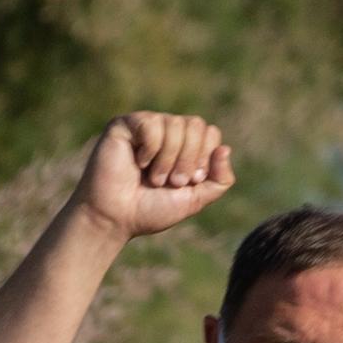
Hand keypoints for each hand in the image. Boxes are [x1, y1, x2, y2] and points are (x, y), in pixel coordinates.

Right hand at [76, 113, 234, 239]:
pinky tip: (138, 162)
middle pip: (196, 125)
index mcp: (185, 146)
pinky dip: (150, 149)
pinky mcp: (126, 124)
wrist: (116, 218)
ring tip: (153, 178)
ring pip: (175, 124)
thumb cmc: (151, 210)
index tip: (190, 182)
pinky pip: (152, 124)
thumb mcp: (195, 199)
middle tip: (172, 182)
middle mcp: (168, 131)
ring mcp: (147, 125)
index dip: (205, 158)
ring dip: (168, 159)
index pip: (210, 133)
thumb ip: (219, 180)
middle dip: (188, 159)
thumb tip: (225, 148)